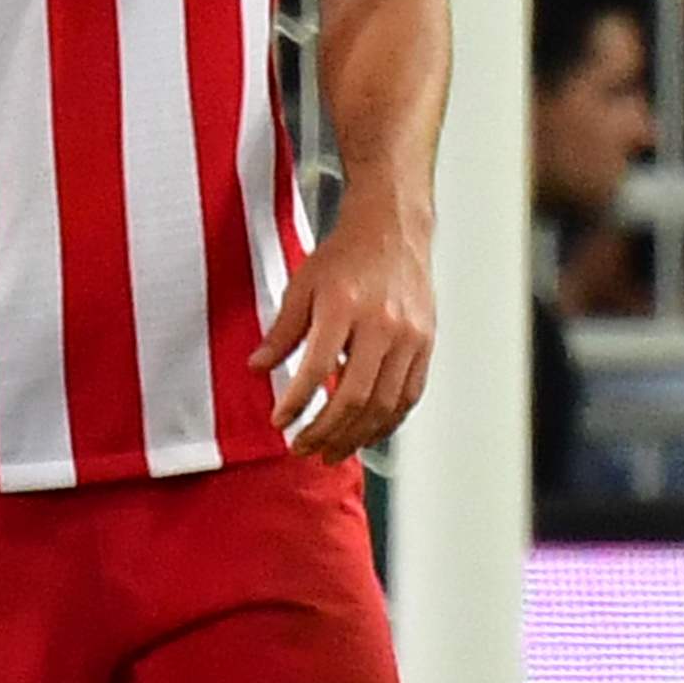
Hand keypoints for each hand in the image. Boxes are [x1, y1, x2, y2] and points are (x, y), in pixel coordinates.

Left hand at [263, 196, 436, 459]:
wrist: (393, 230)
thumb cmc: (347, 255)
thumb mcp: (303, 285)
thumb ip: (282, 330)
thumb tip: (258, 368)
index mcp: (344, 306)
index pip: (317, 367)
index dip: (297, 402)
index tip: (280, 422)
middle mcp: (382, 324)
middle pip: (354, 396)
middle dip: (325, 431)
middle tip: (302, 448)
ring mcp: (410, 337)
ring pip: (383, 404)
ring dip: (355, 436)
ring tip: (330, 452)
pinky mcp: (426, 345)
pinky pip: (408, 396)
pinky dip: (386, 423)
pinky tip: (365, 434)